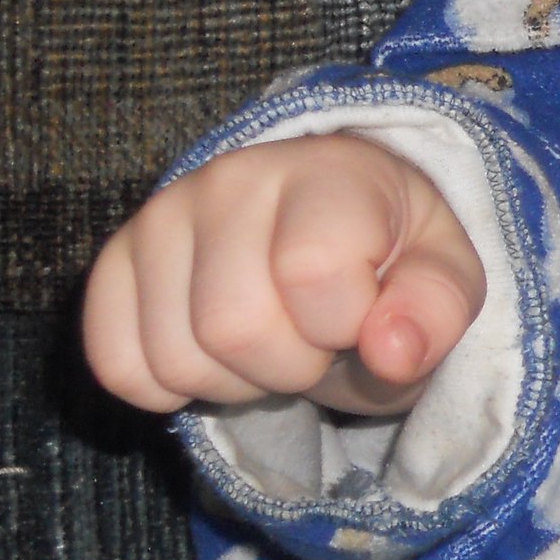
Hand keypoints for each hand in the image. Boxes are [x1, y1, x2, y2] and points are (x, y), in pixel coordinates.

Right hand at [83, 133, 486, 417]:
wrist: (330, 222)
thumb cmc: (391, 253)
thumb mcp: (445, 275)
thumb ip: (436, 309)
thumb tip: (391, 351)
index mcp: (324, 171)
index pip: (311, 271)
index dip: (346, 322)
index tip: (366, 310)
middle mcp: (230, 178)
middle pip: (234, 328)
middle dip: (292, 364)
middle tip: (317, 337)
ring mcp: (161, 216)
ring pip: (176, 357)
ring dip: (236, 381)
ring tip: (272, 337)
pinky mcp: (114, 260)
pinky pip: (119, 366)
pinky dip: (171, 388)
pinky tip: (215, 352)